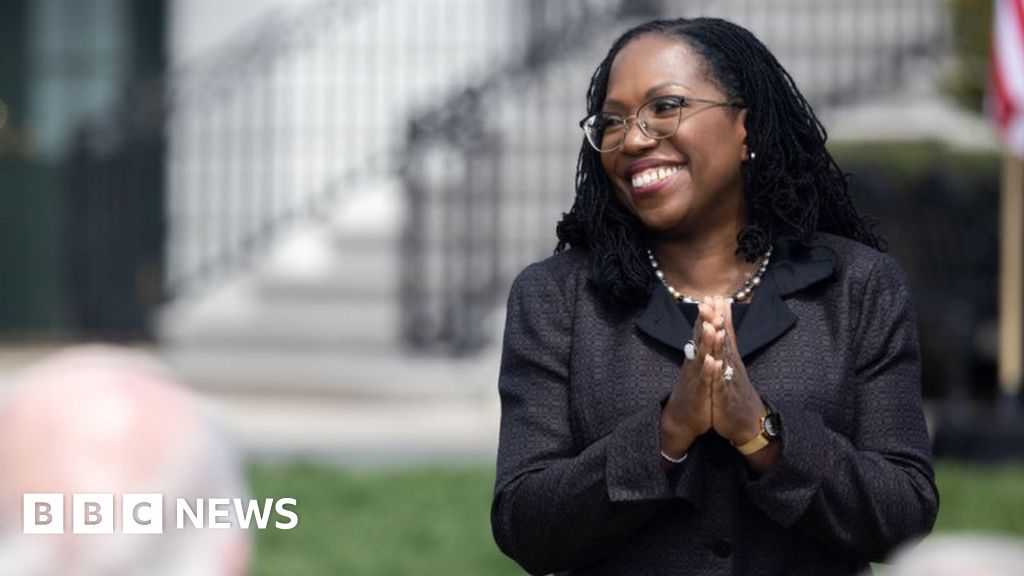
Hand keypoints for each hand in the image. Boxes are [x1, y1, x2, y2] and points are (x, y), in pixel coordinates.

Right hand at [659, 301, 720, 457]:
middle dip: (704, 322)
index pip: (700, 332)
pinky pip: (704, 380)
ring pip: (702, 357)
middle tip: (708, 304)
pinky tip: (712, 362)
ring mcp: (695, 378)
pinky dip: (708, 371)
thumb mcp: (698, 368)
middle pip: (699, 339)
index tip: (710, 297)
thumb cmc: (693, 391)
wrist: (681, 418)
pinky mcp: (699, 393)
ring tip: (711, 327)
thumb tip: (704, 329)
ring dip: (707, 342)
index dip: (705, 315)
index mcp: (696, 357)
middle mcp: (694, 364)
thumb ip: (701, 348)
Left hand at [707, 297, 764, 445]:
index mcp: (730, 359)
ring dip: (718, 341)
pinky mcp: (725, 397)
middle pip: (724, 339)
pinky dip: (716, 372)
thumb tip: (724, 329)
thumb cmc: (736, 393)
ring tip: (713, 324)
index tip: (714, 295)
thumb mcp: (731, 369)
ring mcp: (729, 380)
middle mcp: (731, 366)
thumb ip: (728, 349)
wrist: (748, 423)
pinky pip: (720, 383)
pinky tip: (713, 362)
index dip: (720, 314)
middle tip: (712, 300)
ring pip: (723, 358)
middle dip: (718, 320)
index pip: (725, 333)